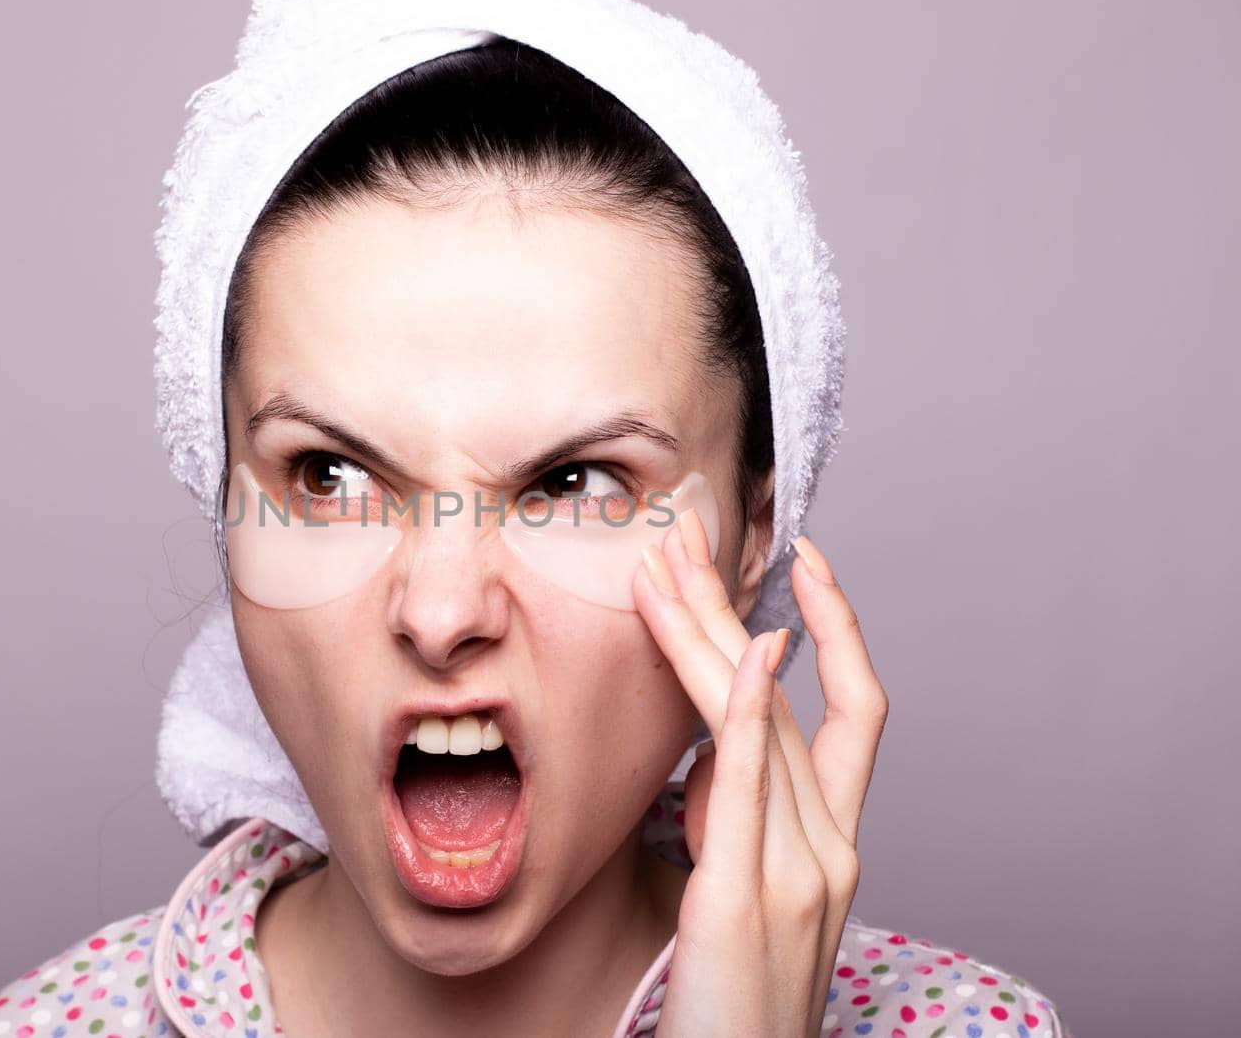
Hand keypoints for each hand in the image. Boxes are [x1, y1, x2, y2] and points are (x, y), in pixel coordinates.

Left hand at [633, 513, 887, 1037]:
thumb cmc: (738, 996)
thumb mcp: (750, 887)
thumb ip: (742, 814)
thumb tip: (713, 746)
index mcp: (837, 842)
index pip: (853, 710)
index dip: (839, 628)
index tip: (804, 560)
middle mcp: (832, 845)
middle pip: (792, 695)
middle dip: (740, 603)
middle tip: (693, 528)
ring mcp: (800, 870)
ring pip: (761, 721)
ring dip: (710, 632)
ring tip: (665, 563)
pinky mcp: (747, 896)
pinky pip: (751, 784)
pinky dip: (746, 709)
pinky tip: (742, 650)